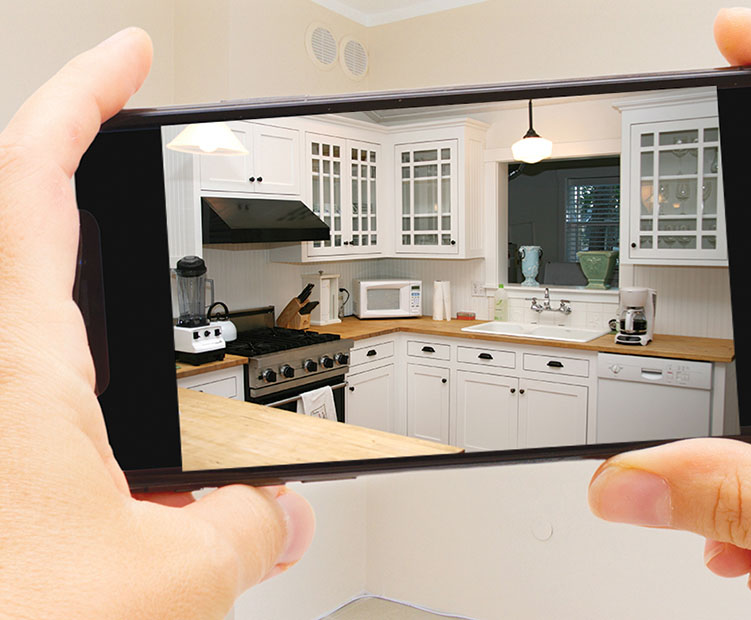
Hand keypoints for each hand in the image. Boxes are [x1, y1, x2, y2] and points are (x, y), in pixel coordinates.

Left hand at [0, 29, 313, 618]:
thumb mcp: (171, 578)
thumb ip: (245, 526)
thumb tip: (273, 511)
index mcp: (17, 366)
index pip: (31, 180)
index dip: (80, 97)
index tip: (126, 59)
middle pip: (19, 227)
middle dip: (79, 174)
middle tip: (135, 152)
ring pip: (30, 313)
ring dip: (84, 283)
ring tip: (148, 286)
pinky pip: (34, 387)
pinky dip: (84, 380)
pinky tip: (123, 432)